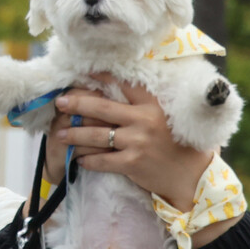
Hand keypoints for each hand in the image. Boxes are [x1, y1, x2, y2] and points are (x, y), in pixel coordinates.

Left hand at [50, 75, 212, 211]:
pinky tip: (77, 158)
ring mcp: (137, 142)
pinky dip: (86, 160)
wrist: (190, 175)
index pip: (123, 85)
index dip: (101, 78)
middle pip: (102, 108)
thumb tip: (115, 91)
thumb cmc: (176, 144)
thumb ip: (143, 105)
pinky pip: (101, 160)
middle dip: (77, 104)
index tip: (84, 74)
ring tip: (59, 134)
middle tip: (60, 102)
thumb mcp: (165, 116)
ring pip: (96, 135)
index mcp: (153, 105)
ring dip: (74, 134)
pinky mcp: (132, 163)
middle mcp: (144, 120)